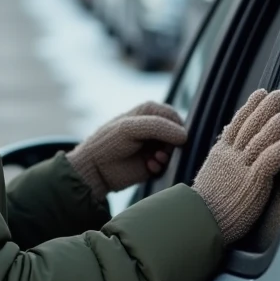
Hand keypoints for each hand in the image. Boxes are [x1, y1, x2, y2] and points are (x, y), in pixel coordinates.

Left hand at [66, 101, 186, 196]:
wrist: (94, 169)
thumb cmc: (109, 142)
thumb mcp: (132, 128)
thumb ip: (159, 127)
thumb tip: (185, 136)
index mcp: (149, 112)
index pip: (174, 116)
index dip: (175, 127)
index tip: (170, 138)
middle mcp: (154, 128)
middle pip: (177, 134)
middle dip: (172, 144)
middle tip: (161, 151)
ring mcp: (154, 146)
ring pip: (175, 151)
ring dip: (167, 156)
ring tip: (154, 159)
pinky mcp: (153, 163)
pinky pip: (167, 164)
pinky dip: (161, 166)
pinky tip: (149, 166)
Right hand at [192, 89, 279, 243]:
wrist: (199, 222)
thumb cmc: (209, 203)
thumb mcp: (214, 172)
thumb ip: (227, 157)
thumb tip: (233, 143)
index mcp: (222, 152)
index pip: (238, 123)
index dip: (250, 107)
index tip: (261, 93)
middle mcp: (231, 157)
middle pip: (250, 126)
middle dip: (266, 108)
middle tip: (279, 94)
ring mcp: (241, 169)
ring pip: (259, 142)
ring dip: (273, 127)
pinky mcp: (252, 184)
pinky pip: (265, 165)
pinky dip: (276, 153)